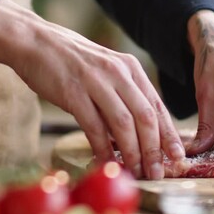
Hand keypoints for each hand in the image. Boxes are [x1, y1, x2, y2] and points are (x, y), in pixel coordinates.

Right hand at [0, 0, 184, 178]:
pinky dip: (102, 148)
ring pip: (123, 123)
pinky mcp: (73, 92)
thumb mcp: (107, 70)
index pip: (157, 106)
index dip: (169, 133)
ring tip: (137, 172)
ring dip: (132, 152)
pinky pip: (94, 126)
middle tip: (158, 172)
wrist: (35, 41)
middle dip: (155, 148)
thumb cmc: (73, 61)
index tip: (178, 156)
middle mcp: (118, 73)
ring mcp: (96, 81)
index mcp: (131, 68)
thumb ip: (124, 94)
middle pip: (145, 116)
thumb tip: (139, 129)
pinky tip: (106, 162)